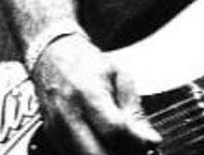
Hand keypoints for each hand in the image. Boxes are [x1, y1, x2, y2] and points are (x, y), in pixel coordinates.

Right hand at [30, 34, 161, 154]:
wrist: (53, 59)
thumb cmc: (88, 65)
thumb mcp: (120, 77)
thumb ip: (134, 110)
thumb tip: (149, 142)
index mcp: (87, 93)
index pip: (114, 129)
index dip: (137, 141)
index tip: (151, 142)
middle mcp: (67, 115)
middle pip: (97, 154)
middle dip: (122, 153)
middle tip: (137, 147)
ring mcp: (56, 130)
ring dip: (109, 154)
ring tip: (123, 144)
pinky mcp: (52, 139)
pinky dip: (95, 153)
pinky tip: (107, 144)